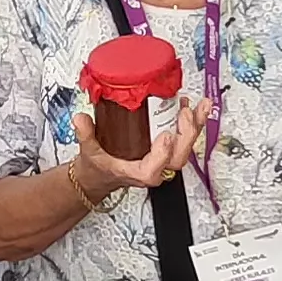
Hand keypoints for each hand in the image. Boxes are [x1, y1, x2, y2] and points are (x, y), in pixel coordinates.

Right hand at [71, 98, 207, 196]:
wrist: (102, 175)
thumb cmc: (99, 167)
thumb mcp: (89, 152)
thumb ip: (85, 136)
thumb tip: (81, 120)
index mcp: (136, 173)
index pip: (153, 170)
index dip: (162, 155)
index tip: (164, 137)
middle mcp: (155, 169)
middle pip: (178, 157)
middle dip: (186, 135)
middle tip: (186, 113)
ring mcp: (164, 160)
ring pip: (186, 147)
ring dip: (195, 126)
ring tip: (200, 105)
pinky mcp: (168, 150)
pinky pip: (185, 138)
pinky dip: (192, 122)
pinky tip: (196, 105)